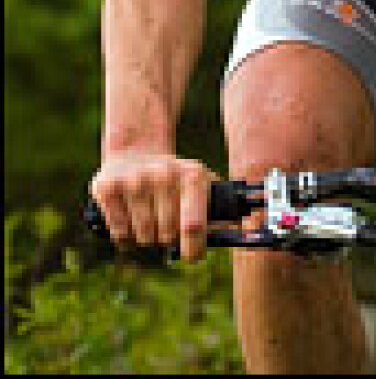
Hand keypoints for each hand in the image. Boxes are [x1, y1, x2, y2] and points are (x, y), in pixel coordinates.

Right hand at [90, 152, 214, 260]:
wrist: (136, 151)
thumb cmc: (176, 179)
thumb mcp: (201, 184)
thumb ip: (219, 211)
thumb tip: (236, 236)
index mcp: (192, 175)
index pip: (194, 226)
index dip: (194, 249)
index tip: (191, 256)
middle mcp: (163, 175)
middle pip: (167, 235)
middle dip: (169, 239)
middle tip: (168, 227)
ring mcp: (133, 181)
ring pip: (143, 237)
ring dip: (148, 237)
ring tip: (150, 218)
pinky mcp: (107, 189)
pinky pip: (120, 235)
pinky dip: (127, 237)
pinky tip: (131, 218)